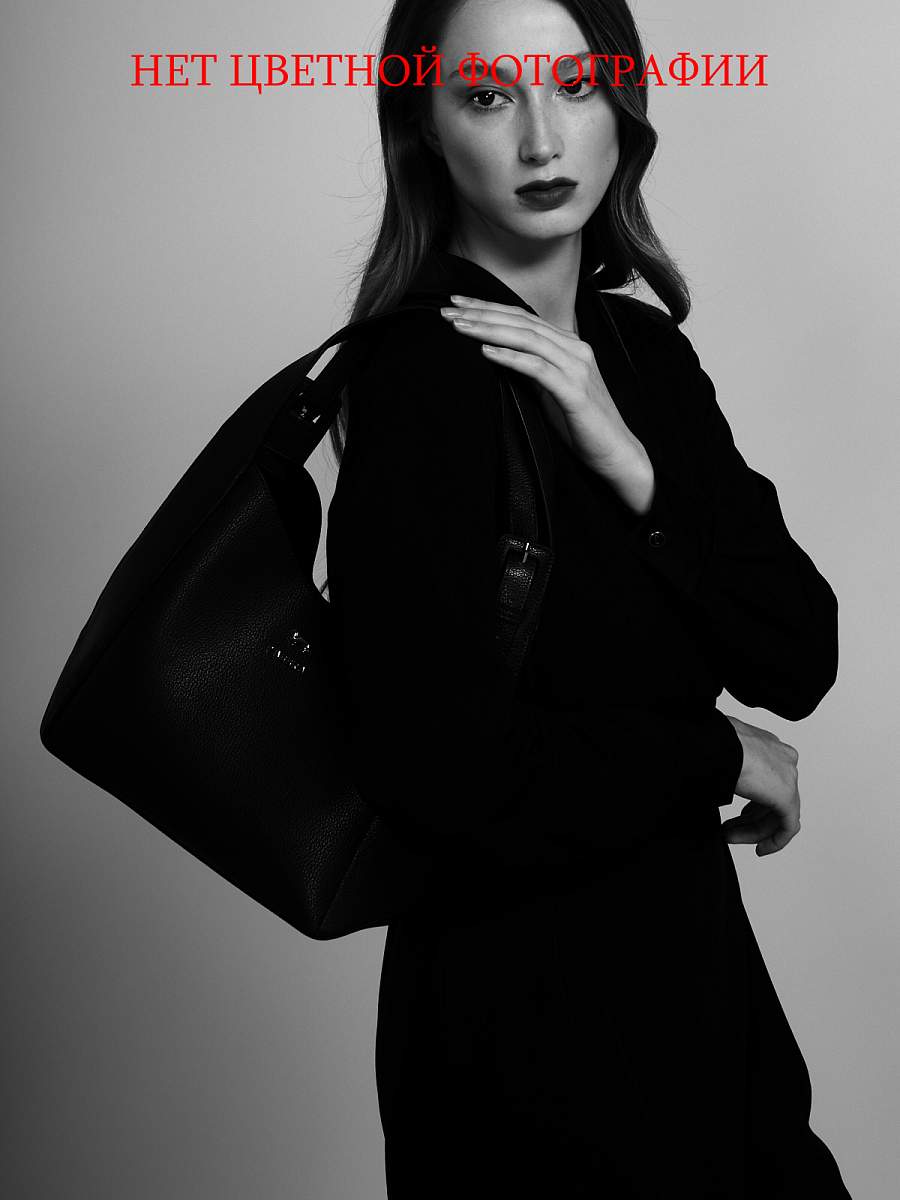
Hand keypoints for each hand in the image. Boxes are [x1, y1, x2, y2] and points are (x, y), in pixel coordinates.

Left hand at [439, 295, 654, 514]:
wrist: (616, 454)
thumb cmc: (580, 426)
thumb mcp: (548, 392)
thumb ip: (529, 371)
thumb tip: (493, 357)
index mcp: (568, 345)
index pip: (522, 317)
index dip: (488, 307)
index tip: (457, 303)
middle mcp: (575, 349)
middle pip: (521, 321)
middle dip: (481, 312)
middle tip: (447, 309)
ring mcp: (577, 368)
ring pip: (528, 338)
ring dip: (489, 330)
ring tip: (459, 327)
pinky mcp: (575, 392)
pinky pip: (538, 368)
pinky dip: (511, 358)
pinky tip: (486, 352)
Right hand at [720, 715, 800, 855]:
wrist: (717, 744)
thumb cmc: (712, 743)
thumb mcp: (720, 755)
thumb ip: (727, 767)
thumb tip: (712, 777)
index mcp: (767, 746)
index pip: (765, 781)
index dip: (750, 803)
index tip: (736, 817)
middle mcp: (782, 759)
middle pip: (770, 799)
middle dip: (748, 820)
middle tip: (727, 831)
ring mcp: (787, 777)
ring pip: (777, 813)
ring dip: (753, 831)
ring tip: (730, 837)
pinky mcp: (787, 796)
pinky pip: (788, 826)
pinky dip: (775, 840)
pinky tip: (761, 849)